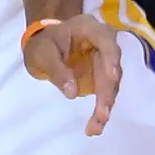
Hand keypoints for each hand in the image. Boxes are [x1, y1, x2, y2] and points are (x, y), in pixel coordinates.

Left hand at [23, 10, 123, 135]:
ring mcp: (105, 59)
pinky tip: (96, 125)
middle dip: (108, 92)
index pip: (106, 41)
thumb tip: (72, 92)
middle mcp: (103, 42)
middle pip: (112, 66)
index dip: (111, 60)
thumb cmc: (43, 44)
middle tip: (102, 115)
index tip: (111, 78)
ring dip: (106, 105)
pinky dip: (101, 108)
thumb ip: (57, 70)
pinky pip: (106, 91)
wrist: (44, 45)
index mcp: (89, 28)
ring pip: (112, 83)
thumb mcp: (43, 53)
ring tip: (96, 126)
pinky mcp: (103, 75)